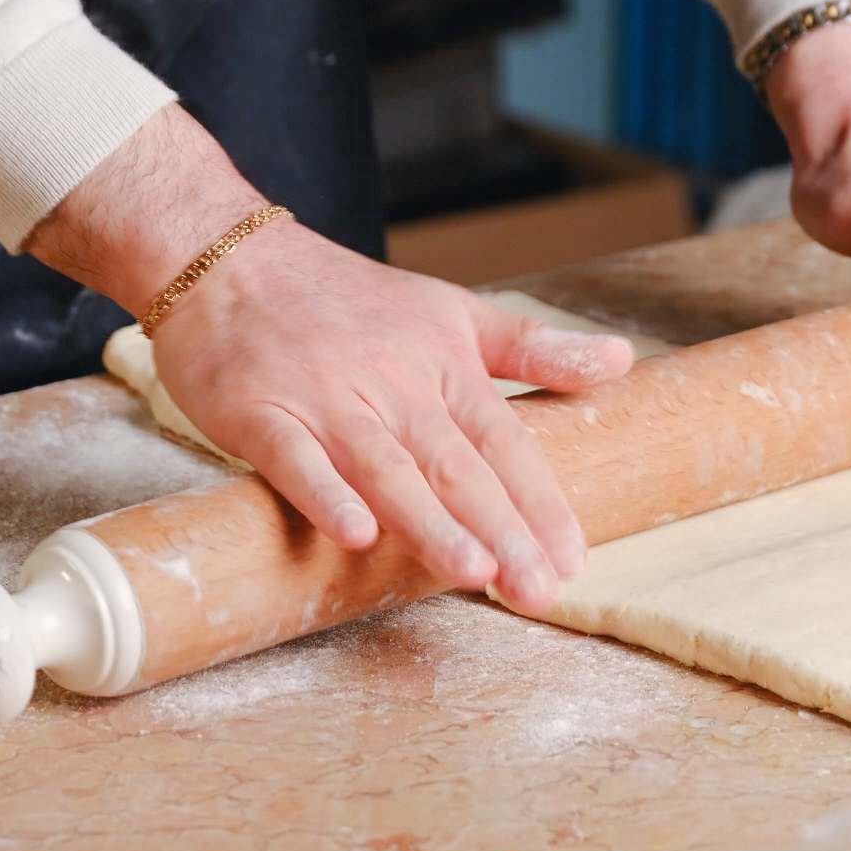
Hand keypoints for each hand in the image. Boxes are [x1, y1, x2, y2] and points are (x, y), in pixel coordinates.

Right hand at [27, 105, 633, 608]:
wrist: (229, 261)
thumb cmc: (345, 298)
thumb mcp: (452, 310)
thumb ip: (532, 349)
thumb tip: (620, 361)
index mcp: (444, 368)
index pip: (503, 444)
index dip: (539, 502)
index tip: (572, 558)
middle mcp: (393, 388)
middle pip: (455, 466)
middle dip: (500, 530)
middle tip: (536, 589)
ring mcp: (326, 402)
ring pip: (386, 469)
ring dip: (429, 521)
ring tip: (472, 571)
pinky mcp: (261, 414)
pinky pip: (295, 460)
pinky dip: (324, 495)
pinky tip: (355, 535)